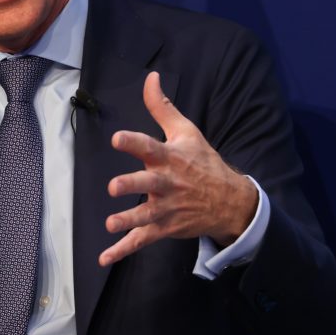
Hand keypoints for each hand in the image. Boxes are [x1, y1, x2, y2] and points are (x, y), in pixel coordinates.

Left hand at [99, 72, 257, 266]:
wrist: (230, 201)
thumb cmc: (202, 161)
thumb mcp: (186, 132)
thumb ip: (162, 107)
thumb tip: (150, 76)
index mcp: (170, 158)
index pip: (150, 146)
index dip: (133, 142)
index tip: (117, 138)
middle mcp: (167, 183)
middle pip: (148, 184)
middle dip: (131, 185)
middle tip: (113, 187)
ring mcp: (166, 208)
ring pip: (145, 216)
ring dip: (128, 221)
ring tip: (111, 224)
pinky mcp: (165, 227)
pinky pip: (142, 241)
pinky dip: (123, 250)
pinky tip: (105, 257)